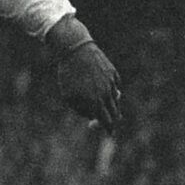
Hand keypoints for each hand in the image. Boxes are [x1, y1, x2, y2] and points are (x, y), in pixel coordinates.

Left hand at [44, 18, 127, 137]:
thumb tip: (92, 116)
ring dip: (111, 105)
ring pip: (116, 100)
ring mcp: (111, 83)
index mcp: (95, 103)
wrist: (75, 50)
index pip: (107, 122)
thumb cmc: (68, 75)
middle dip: (113, 120)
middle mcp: (106, 94)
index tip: (110, 134)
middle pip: (115, 113)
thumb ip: (81, 109)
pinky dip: (112, 90)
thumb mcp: (69, 96)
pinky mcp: (113, 73)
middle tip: (110, 124)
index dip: (109, 130)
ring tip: (105, 104)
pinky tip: (106, 89)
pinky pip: (116, 86)